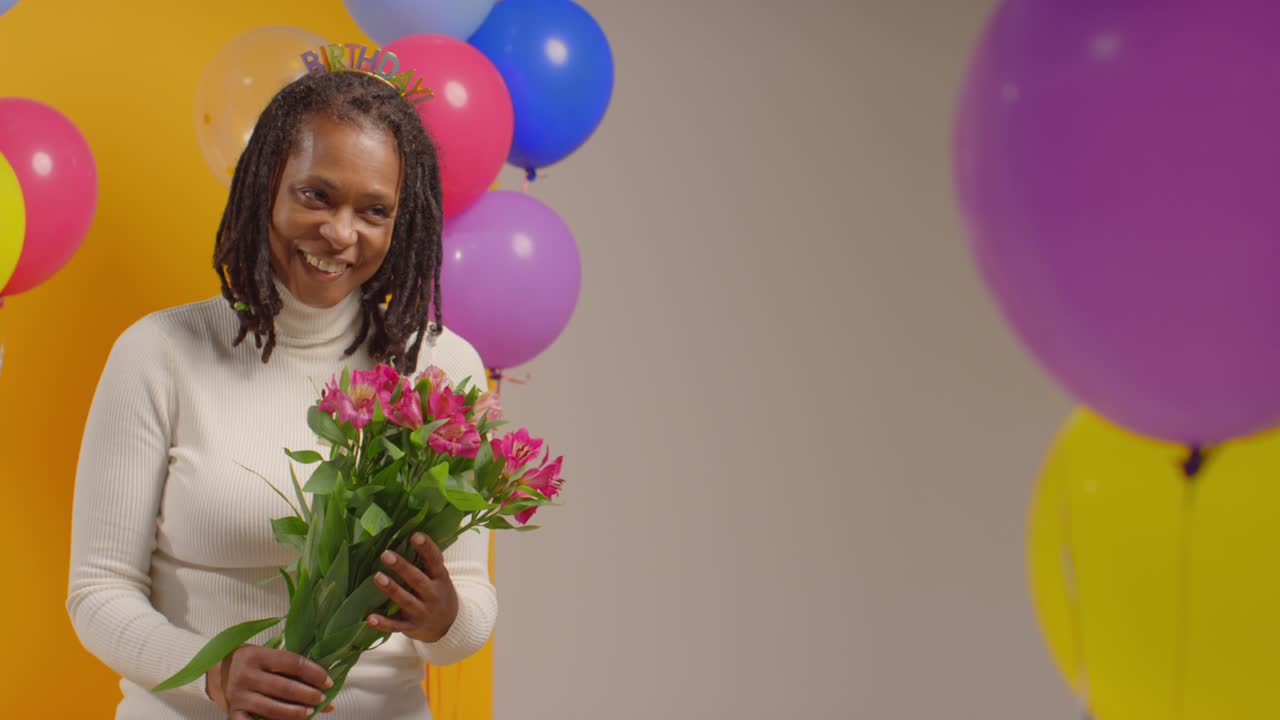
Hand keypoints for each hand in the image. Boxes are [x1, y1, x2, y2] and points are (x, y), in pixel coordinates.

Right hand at [205, 645, 334, 718]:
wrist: (214, 670)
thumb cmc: (248, 661)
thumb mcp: (266, 655)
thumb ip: (291, 668)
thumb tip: (323, 685)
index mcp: (256, 655)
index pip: (292, 663)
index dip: (314, 673)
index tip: (327, 681)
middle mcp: (245, 674)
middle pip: (284, 688)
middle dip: (307, 695)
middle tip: (321, 698)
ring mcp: (238, 695)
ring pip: (272, 709)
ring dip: (295, 712)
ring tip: (309, 712)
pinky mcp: (233, 712)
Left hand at [366, 532, 458, 642]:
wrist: (449, 625)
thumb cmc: (438, 592)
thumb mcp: (439, 576)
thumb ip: (426, 561)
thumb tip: (405, 533)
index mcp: (440, 578)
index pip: (435, 561)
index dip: (426, 548)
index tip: (415, 535)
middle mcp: (433, 595)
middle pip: (417, 580)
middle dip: (402, 567)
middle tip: (386, 554)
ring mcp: (422, 612)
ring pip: (406, 601)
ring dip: (392, 589)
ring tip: (377, 577)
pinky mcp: (411, 627)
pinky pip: (396, 626)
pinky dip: (383, 624)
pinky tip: (370, 618)